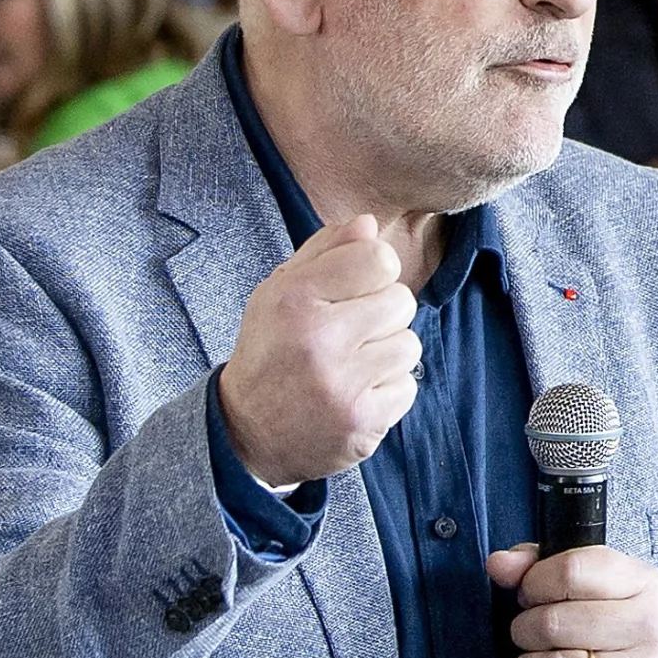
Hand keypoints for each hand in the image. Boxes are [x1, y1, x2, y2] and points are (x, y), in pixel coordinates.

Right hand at [218, 215, 420, 488]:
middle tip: (351, 332)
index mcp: (295, 298)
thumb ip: (325, 252)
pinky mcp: (362, 422)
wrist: (248, 433)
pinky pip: (408, 387)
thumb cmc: (272, 351)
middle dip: (383, 313)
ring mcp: (342, 385)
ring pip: (409, 345)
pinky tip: (356, 393)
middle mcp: (318, 339)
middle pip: (402, 301)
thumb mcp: (280, 292)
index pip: (378, 258)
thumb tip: (369, 224)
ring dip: (388, 353)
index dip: (375, 270)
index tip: (357, 287)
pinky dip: (387, 390)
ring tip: (353, 364)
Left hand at [487, 543, 657, 657]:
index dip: (533, 584)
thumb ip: (537, 567)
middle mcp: (649, 625)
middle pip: (553, 622)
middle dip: (524, 630)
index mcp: (642, 581)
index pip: (570, 571)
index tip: (531, 597)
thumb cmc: (610, 630)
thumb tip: (498, 565)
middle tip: (530, 636)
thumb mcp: (588, 586)